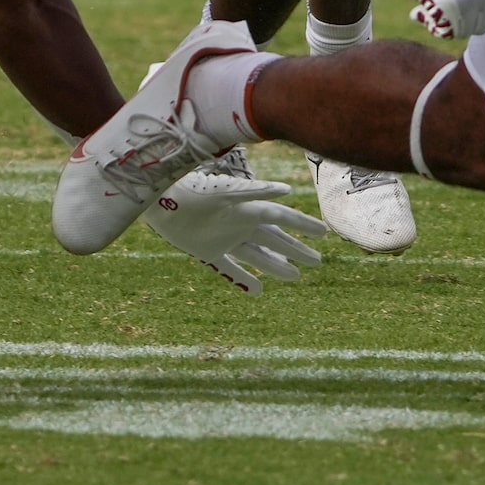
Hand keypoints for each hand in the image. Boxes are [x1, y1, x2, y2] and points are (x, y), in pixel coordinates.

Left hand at [145, 170, 329, 293]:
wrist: (160, 200)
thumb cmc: (195, 192)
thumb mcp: (228, 193)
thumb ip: (256, 192)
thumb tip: (287, 192)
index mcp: (248, 209)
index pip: (283, 218)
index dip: (303, 225)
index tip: (324, 233)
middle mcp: (240, 224)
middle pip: (275, 239)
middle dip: (297, 249)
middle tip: (318, 261)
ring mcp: (225, 239)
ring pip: (258, 255)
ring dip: (277, 265)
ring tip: (296, 276)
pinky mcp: (207, 252)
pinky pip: (231, 268)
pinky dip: (245, 279)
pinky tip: (258, 292)